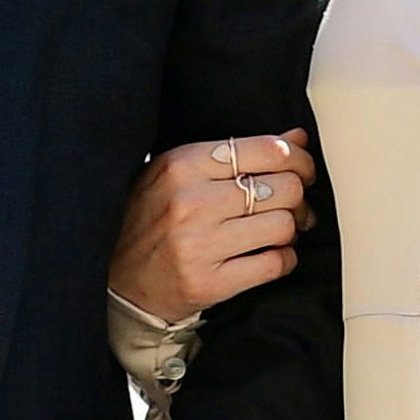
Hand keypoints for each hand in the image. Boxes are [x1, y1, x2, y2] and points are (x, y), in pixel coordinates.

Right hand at [110, 129, 315, 324]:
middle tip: (296, 205)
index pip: (267, 149)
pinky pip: (275, 264)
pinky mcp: (210, 283)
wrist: (118, 281)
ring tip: (281, 230)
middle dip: (299, 196)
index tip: (302, 169)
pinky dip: (284, 259)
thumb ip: (235, 153)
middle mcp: (190, 202)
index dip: (298, 158)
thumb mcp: (179, 174)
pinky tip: (270, 255)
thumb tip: (297, 137)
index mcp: (182, 165)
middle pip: (284, 187)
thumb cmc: (150, 221)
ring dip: (292, 229)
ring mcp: (199, 245)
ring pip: (284, 226)